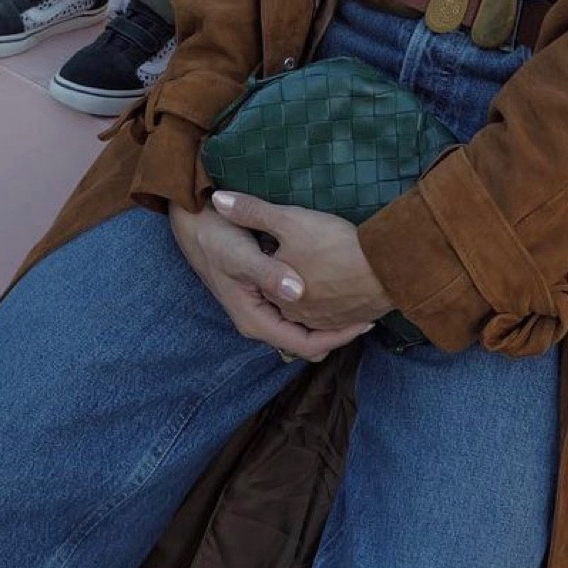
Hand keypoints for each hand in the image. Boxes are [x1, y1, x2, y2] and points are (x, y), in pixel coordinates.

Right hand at [169, 200, 374, 361]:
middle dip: (339, 330)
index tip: (366, 321)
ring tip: (360, 299)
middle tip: (371, 310)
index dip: (339, 338)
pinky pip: (299, 309)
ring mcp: (265, 308)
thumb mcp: (242, 256)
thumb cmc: (217, 238)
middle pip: (309, 340)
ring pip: (305, 325)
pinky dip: (319, 303)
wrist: (196, 221)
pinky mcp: (268, 293)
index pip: (307, 346)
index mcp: (257, 321)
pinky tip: (338, 284)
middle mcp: (262, 320)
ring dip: (330, 317)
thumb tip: (299, 293)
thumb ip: (270, 274)